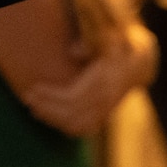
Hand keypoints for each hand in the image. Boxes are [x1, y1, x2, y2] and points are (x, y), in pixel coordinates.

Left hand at [21, 23, 158, 137]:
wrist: (139, 63)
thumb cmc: (117, 46)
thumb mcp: (108, 37)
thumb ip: (91, 42)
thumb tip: (74, 51)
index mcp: (104, 82)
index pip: (72, 96)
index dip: (50, 96)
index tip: (33, 88)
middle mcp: (106, 100)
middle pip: (70, 112)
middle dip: (46, 107)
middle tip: (27, 98)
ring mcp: (105, 111)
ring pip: (74, 124)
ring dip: (51, 118)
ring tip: (34, 108)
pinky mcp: (103, 118)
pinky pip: (81, 129)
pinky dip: (63, 126)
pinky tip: (47, 116)